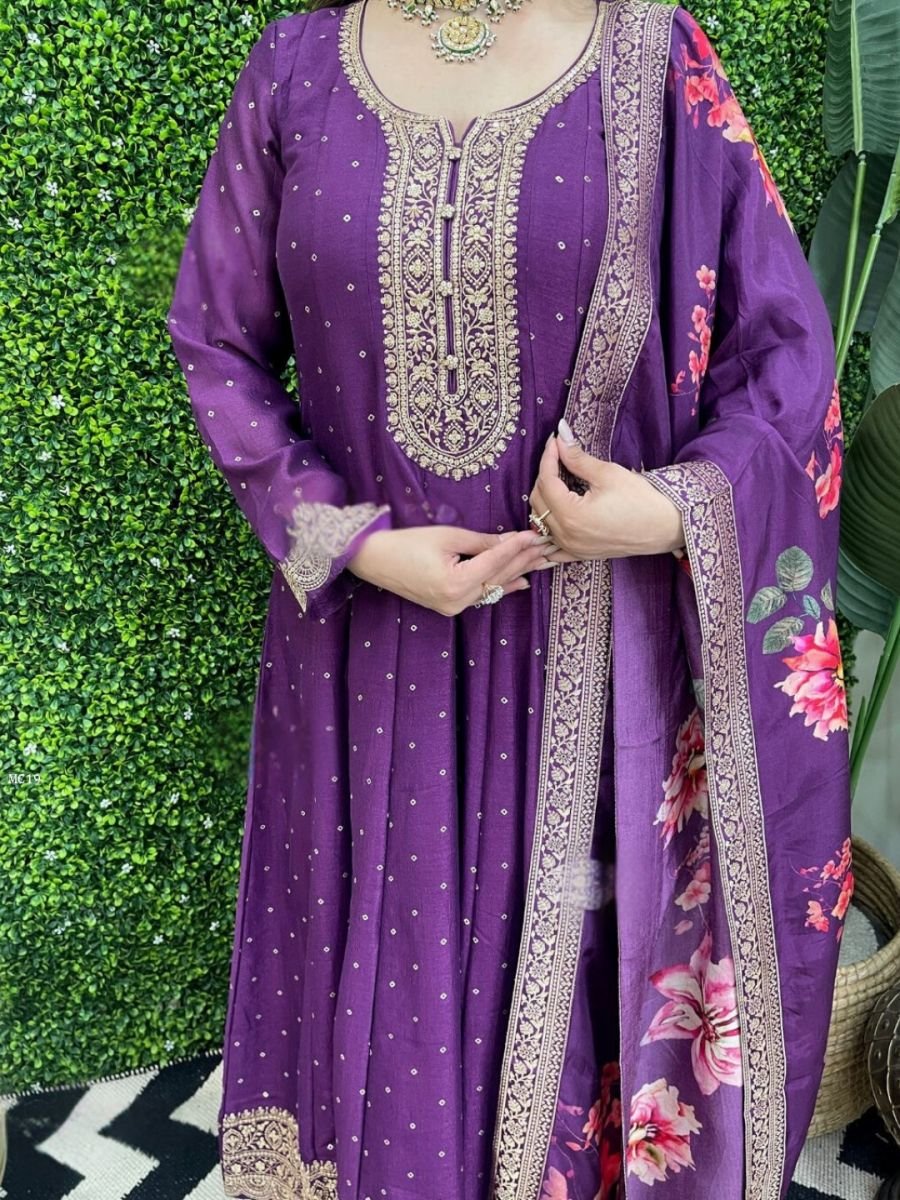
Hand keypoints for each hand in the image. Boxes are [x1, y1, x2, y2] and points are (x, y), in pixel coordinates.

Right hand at [347, 525, 556, 616]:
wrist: (373, 559)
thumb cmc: (406, 542)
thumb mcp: (447, 536)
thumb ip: (481, 542)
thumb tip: (510, 541)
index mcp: (456, 583)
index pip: (495, 561)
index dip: (517, 546)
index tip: (535, 534)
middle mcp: (457, 601)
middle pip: (498, 577)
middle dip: (523, 560)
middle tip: (545, 547)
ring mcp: (453, 607)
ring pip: (492, 588)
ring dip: (516, 573)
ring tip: (539, 562)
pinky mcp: (448, 606)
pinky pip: (480, 595)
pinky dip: (499, 586)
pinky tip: (519, 583)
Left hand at [529, 420, 684, 561]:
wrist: (666, 527)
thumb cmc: (642, 500)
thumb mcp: (608, 474)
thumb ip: (577, 458)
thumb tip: (561, 436)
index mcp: (571, 516)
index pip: (546, 481)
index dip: (548, 458)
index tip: (554, 441)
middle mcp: (566, 536)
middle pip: (539, 501)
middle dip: (545, 476)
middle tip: (558, 457)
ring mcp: (572, 549)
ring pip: (542, 521)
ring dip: (544, 499)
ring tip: (557, 479)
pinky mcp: (580, 554)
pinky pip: (552, 544)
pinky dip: (547, 529)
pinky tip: (550, 516)